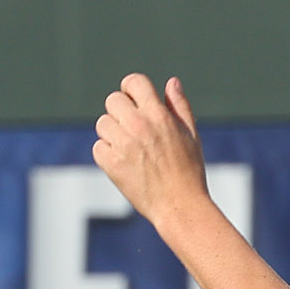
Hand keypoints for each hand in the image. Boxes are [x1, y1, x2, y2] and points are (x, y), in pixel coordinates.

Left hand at [92, 74, 209, 224]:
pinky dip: (107, 154)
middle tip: (133, 130)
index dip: (131, 89)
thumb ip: (179, 106)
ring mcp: (123, 145)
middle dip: (121, 111)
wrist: (180, 207)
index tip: (134, 100)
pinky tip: (124, 164)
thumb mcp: (191, 135)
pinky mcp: (111, 164)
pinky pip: (98, 147)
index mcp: (159, 115)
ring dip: (113, 133)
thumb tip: (171, 82)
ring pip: (102, 123)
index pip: (134, 82)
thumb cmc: (189, 171)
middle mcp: (139, 126)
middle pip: (113, 100)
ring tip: (130, 150)